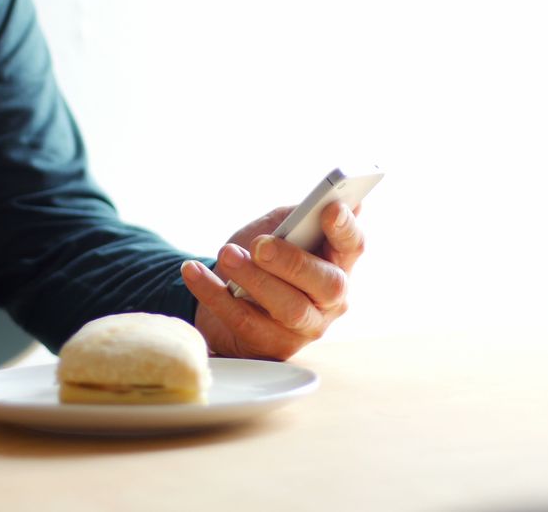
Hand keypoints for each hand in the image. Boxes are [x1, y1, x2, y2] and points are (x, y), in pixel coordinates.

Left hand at [181, 202, 365, 359]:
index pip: (353, 245)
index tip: (330, 207)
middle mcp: (330, 301)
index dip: (345, 228)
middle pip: (327, 284)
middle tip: (260, 245)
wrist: (225, 296)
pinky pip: (244, 321)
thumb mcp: (276, 231)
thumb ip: (295, 218)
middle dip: (292, 261)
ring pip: (288, 307)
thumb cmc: (260, 259)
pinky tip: (193, 272)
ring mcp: (305, 327)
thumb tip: (320, 201)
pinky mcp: (272, 346)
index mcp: (337, 263)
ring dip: (254, 278)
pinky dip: (214, 294)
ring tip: (226, 255)